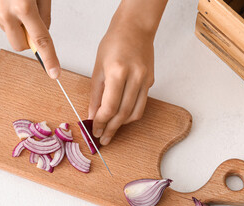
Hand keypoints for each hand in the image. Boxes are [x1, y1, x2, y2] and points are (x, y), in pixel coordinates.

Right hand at [0, 0, 59, 77]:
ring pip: (10, 34)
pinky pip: (1, 23)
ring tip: (19, 3)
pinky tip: (9, 1)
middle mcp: (6, 13)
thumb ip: (44, 13)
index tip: (54, 72)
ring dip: (18, 27)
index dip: (49, 58)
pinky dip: (9, 17)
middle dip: (29, 42)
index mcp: (23, 6)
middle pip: (20, 46)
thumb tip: (44, 30)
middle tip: (34, 24)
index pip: (40, 41)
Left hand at [88, 0, 166, 145]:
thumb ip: (96, 94)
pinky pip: (141, 104)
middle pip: (123, 113)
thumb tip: (93, 116)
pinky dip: (130, 114)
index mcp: (118, 72)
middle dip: (111, 129)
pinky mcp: (150, 82)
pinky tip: (120, 117)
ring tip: (111, 130)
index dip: (101, 122)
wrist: (135, 29)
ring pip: (135, 112)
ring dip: (122, 124)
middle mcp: (134, 77)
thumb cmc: (114, 43)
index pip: (109, 106)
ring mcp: (145, 80)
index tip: (94, 130)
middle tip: (103, 139)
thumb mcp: (98, 68)